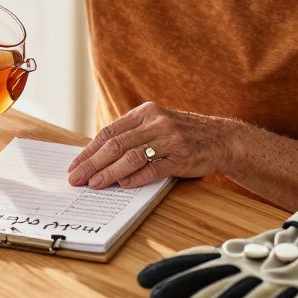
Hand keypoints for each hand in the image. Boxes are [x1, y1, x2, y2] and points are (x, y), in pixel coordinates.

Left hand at [67, 102, 231, 189]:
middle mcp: (156, 122)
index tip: (75, 165)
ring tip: (94, 184)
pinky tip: (123, 185)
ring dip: (109, 173)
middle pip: (116, 144)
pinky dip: (136, 178)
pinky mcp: (181, 157)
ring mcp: (169, 139)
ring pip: (131, 157)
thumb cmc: (184, 134)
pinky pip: (154, 169)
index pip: (110, 132)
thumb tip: (99, 154)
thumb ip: (132, 134)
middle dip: (92, 163)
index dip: (90, 150)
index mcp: (145, 112)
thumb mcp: (157, 124)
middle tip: (77, 178)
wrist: (222, 138)